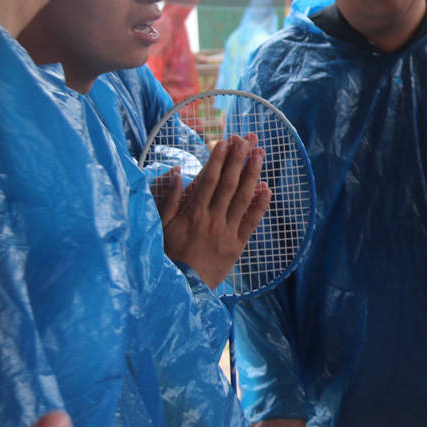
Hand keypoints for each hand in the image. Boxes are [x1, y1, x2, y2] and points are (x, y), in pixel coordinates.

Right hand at [154, 134, 270, 289]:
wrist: (180, 287)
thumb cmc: (167, 256)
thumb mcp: (159, 227)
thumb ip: (168, 199)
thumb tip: (177, 172)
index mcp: (193, 213)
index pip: (208, 180)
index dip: (218, 159)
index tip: (225, 142)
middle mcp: (212, 219)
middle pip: (228, 184)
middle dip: (238, 159)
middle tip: (247, 139)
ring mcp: (227, 232)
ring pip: (243, 198)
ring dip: (252, 174)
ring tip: (260, 154)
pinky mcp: (237, 246)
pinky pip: (251, 222)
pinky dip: (260, 204)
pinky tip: (267, 188)